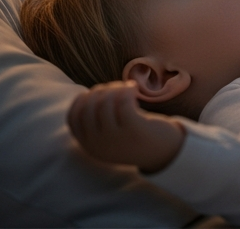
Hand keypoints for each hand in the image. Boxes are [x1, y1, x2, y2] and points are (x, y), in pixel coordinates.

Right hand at [66, 81, 184, 173]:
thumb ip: (96, 121)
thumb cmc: (135, 135)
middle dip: (99, 91)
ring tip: (127, 89)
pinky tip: (134, 89)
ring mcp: (115, 139)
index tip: (98, 93)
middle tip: (116, 89)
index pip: (73, 117)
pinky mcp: (134, 130)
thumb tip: (89, 94)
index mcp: (89, 146)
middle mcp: (98, 145)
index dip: (82, 99)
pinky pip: (123, 101)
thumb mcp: (109, 133)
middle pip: (87, 107)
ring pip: (104, 102)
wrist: (165, 151)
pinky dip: (126, 89)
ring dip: (115, 88)